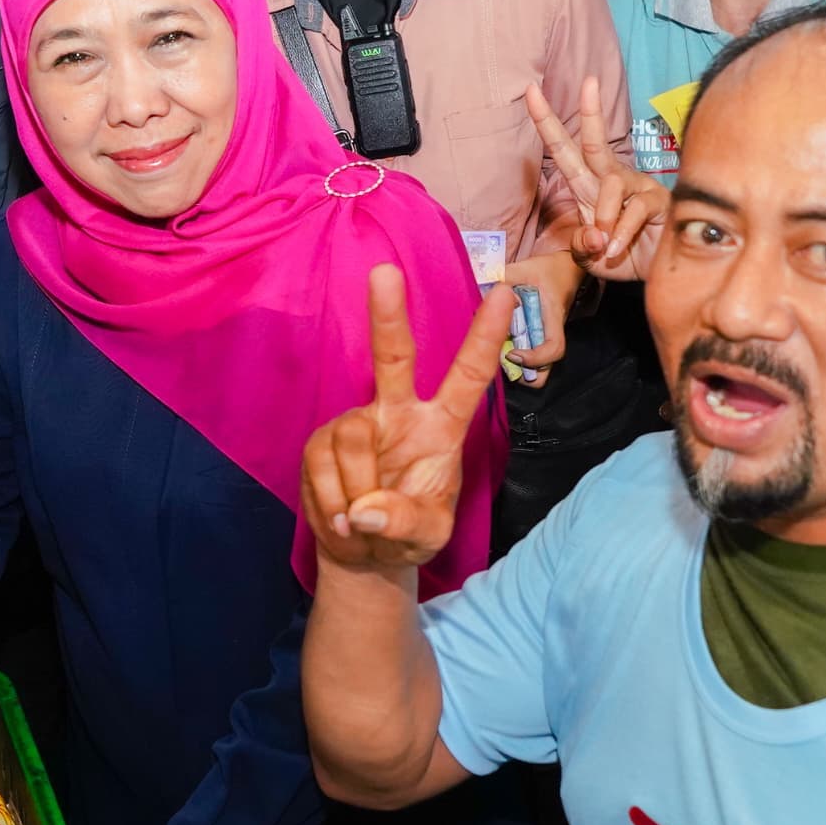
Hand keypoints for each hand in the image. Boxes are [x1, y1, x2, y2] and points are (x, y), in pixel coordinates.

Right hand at [299, 266, 514, 578]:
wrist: (362, 552)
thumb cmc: (407, 535)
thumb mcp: (426, 538)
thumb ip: (406, 523)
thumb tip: (365, 510)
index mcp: (442, 427)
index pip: (469, 377)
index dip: (485, 337)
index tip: (503, 294)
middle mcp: (400, 413)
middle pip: (394, 357)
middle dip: (388, 315)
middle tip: (385, 273)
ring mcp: (358, 422)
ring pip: (353, 438)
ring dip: (355, 489)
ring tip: (361, 521)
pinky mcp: (322, 440)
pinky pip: (322, 464)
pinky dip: (331, 499)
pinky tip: (342, 516)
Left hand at [506, 248, 578, 371]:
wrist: (563, 270)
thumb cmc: (547, 270)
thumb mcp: (525, 268)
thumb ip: (504, 276)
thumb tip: (480, 284)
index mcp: (553, 319)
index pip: (554, 349)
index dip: (535, 358)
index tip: (512, 352)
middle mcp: (550, 335)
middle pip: (544, 370)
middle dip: (522, 371)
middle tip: (499, 357)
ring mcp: (543, 339)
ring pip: (535, 367)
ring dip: (516, 365)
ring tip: (496, 350)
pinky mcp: (535, 339)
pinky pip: (526, 356)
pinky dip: (512, 354)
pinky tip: (496, 340)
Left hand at [524, 80, 667, 279]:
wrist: (657, 276)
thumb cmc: (621, 259)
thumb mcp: (589, 257)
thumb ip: (581, 246)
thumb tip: (594, 235)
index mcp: (588, 187)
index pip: (565, 151)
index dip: (547, 122)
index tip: (530, 90)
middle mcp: (612, 180)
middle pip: (595, 144)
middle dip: (591, 112)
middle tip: (589, 82)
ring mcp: (638, 188)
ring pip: (612, 182)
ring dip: (604, 214)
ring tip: (606, 245)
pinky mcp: (658, 202)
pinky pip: (636, 209)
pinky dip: (622, 233)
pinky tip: (618, 249)